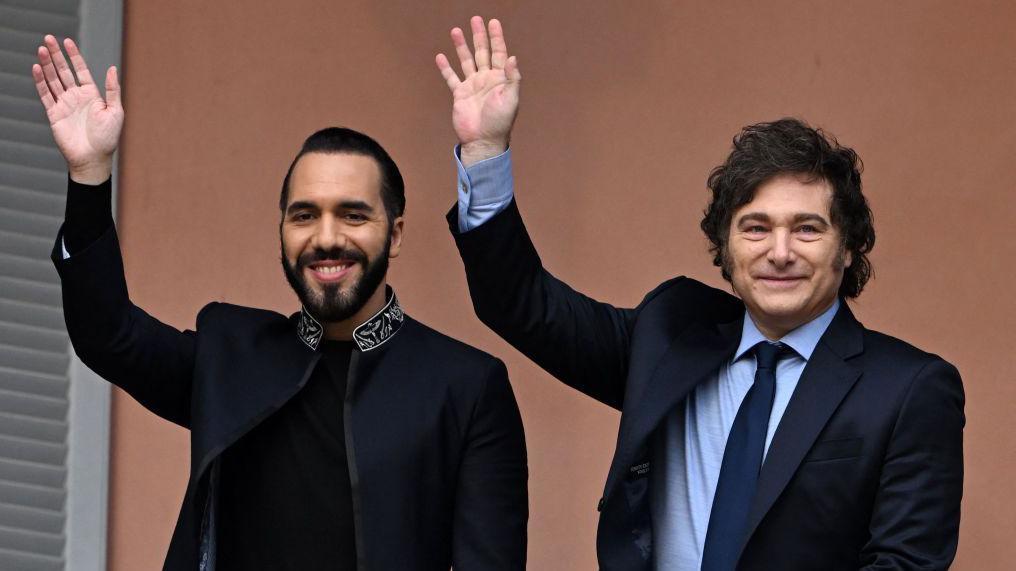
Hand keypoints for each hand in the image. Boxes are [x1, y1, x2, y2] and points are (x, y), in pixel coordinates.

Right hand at [32, 35, 122, 183]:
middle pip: (63, 71)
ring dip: (46, 65)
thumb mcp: (115, 112)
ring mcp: (64, 104)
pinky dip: (40, 82)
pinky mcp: (54, 114)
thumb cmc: (108, 138)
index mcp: (92, 95)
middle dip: (56, 55)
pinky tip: (36, 68)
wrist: (93, 158)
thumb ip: (112, 90)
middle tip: (48, 38)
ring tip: (41, 49)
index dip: (74, 56)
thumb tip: (112, 68)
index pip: (80, 70)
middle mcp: (76, 97)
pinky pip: (45, 95)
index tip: (67, 41)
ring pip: (52, 80)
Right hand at [436, 16, 520, 166]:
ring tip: (456, 31)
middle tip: (475, 19)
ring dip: (461, 47)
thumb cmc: (500, 122)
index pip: (499, 53)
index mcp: (500, 79)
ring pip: (466, 61)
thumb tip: (512, 57)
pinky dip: (446, 68)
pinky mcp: (460, 94)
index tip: (493, 22)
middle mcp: (486, 79)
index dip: (496, 37)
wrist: (483, 140)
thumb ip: (512, 78)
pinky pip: (451, 78)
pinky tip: (441, 56)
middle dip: (479, 36)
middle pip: (482, 52)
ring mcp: (472, 86)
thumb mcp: (511, 99)